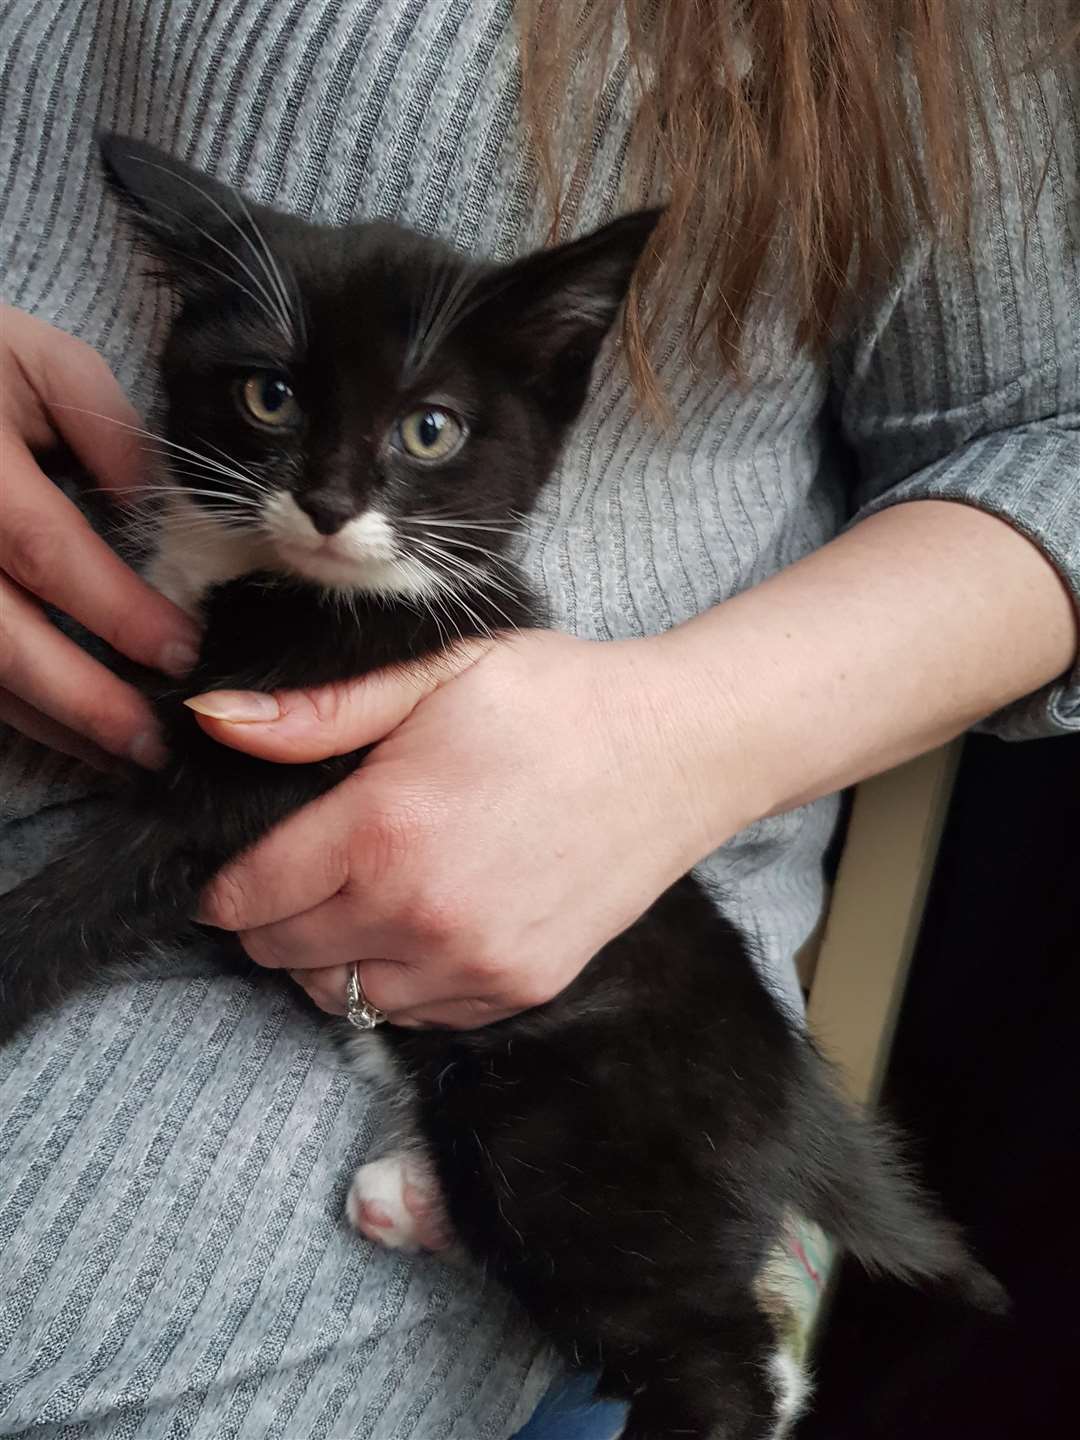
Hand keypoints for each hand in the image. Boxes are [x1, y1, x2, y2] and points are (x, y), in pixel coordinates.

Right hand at [0, 306, 199, 766]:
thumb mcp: (42, 364)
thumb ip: (109, 435)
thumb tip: (164, 519)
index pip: (46, 551)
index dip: (115, 609)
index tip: (181, 650)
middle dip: (80, 699)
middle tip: (153, 741)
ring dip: (46, 721)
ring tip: (119, 754)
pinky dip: (12, 710)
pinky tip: (64, 732)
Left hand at [194, 631, 732, 1026]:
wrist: (679, 749)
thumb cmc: (556, 699)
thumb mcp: (434, 676)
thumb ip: (317, 714)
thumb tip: (211, 723)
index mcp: (384, 829)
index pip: (249, 895)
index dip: (224, 886)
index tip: (232, 873)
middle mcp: (421, 914)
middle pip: (285, 954)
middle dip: (268, 921)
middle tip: (296, 877)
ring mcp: (474, 964)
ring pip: (343, 996)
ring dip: (328, 958)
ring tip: (357, 901)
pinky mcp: (518, 990)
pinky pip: (415, 1016)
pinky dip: (396, 981)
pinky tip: (418, 926)